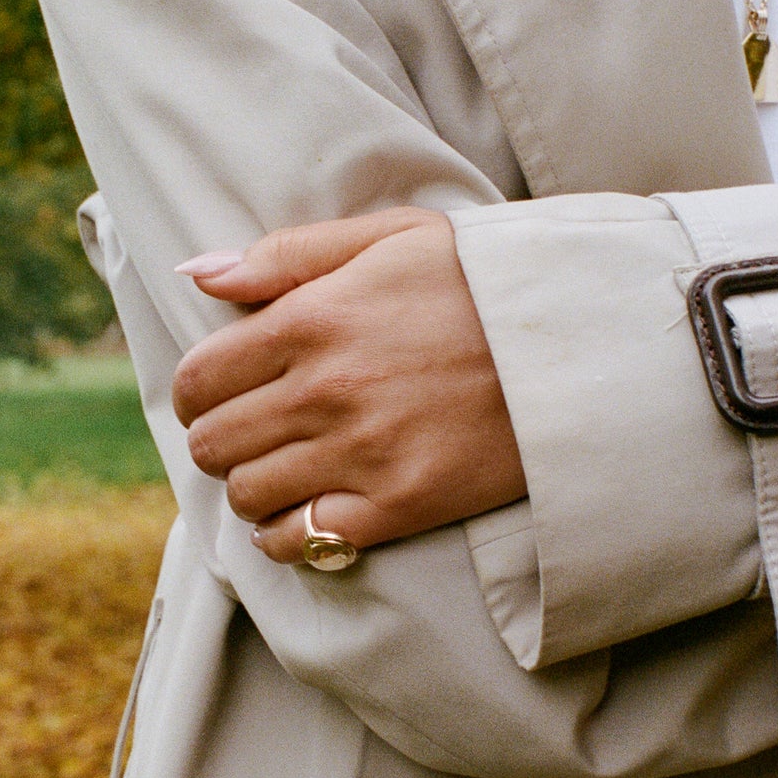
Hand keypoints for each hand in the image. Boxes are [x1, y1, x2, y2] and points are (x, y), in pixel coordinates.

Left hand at [172, 208, 525, 562]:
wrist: (581, 344)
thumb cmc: (483, 281)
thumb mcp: (391, 238)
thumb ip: (288, 255)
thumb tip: (198, 274)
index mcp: (312, 319)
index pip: (199, 378)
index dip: (196, 393)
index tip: (216, 395)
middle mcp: (325, 390)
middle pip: (213, 443)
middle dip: (219, 439)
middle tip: (251, 433)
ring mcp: (360, 454)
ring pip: (247, 495)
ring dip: (252, 486)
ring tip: (281, 469)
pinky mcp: (398, 506)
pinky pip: (301, 539)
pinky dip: (286, 535)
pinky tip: (305, 512)